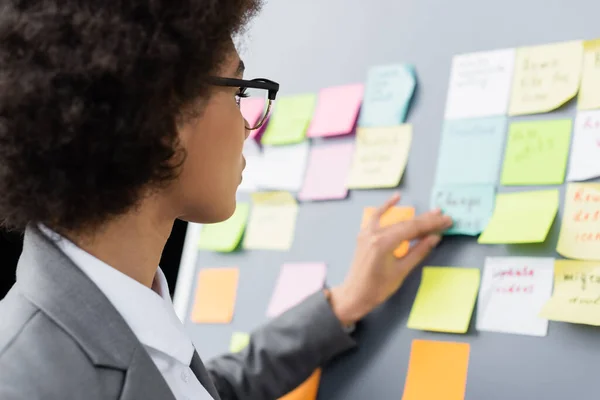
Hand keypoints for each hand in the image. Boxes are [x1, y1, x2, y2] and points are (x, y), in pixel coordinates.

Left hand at [328, 193, 452, 325]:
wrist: (354, 294)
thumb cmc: (378, 288)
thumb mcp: (401, 271)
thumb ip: (418, 252)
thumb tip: (434, 238)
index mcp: (384, 243)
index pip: (412, 229)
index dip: (431, 225)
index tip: (447, 221)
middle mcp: (375, 233)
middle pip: (405, 224)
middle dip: (426, 221)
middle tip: (445, 217)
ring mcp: (368, 232)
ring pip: (395, 221)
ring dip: (414, 217)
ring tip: (432, 213)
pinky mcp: (365, 235)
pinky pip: (376, 217)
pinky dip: (386, 207)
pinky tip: (396, 198)